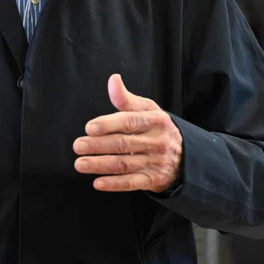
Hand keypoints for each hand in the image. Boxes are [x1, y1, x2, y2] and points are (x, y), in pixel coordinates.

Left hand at [73, 74, 182, 192]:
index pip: (129, 122)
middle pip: (123, 144)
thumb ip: (126, 98)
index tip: (89, 128)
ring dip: (100, 165)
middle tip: (77, 146)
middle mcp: (157, 141)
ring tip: (80, 164)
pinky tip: (97, 182)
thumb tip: (113, 79)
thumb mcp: (148, 110)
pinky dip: (114, 184)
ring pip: (124, 164)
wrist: (185, 156)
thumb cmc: (157, 128)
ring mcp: (156, 162)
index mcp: (155, 121)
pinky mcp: (153, 180)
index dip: (108, 125)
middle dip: (98, 145)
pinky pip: (132, 183)